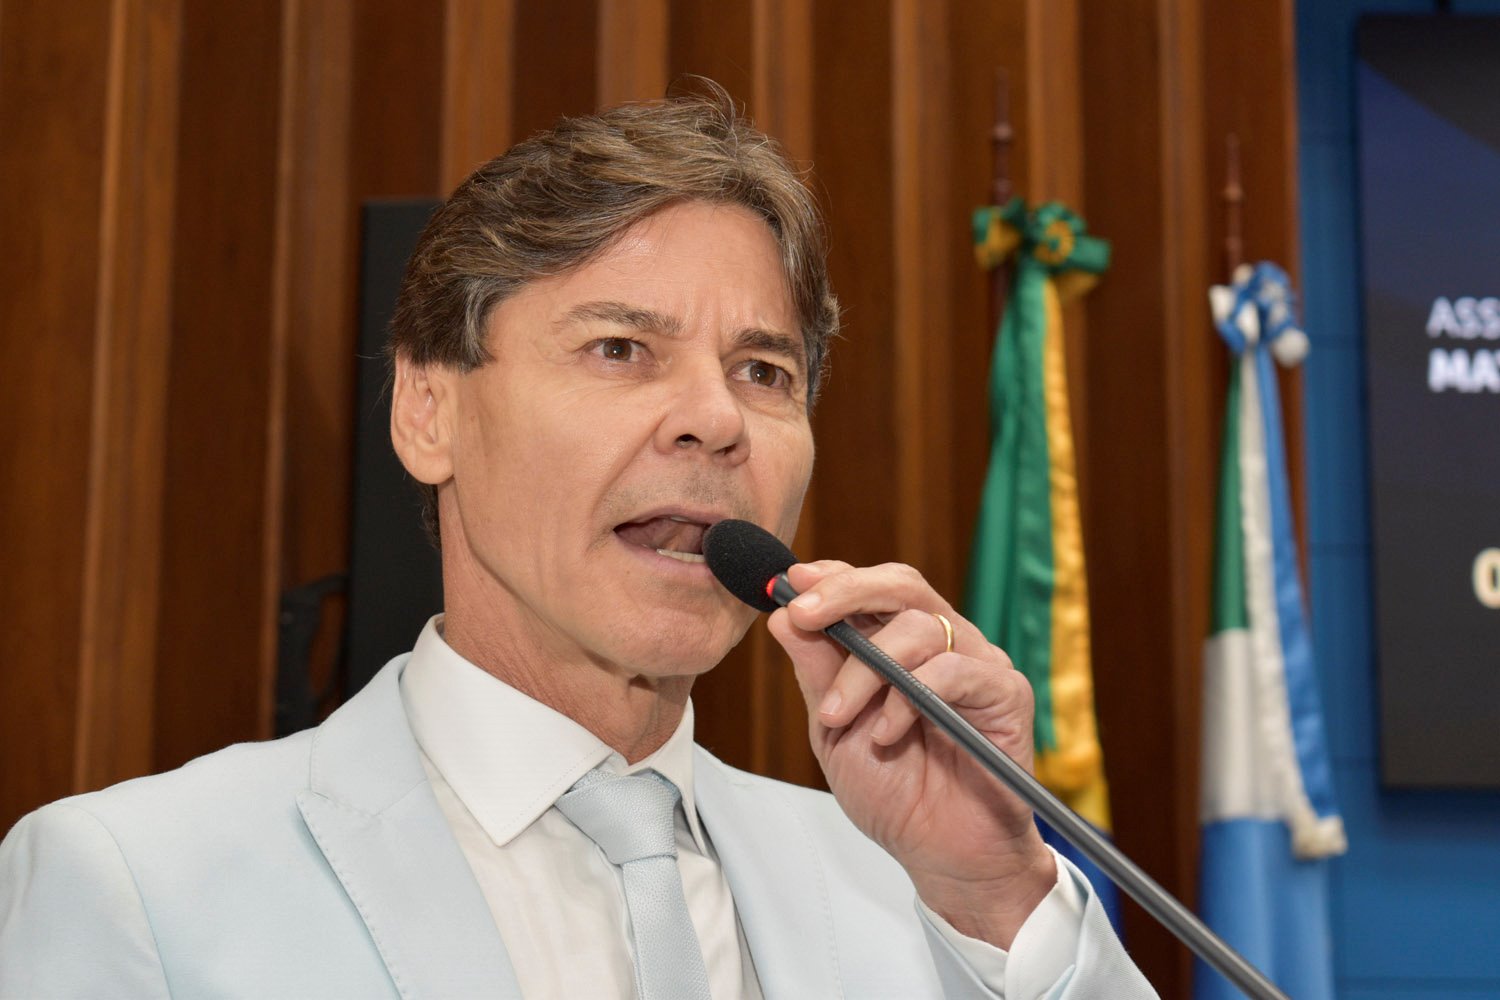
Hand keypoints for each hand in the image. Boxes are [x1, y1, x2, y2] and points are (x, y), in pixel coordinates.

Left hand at [766, 560, 1055, 948]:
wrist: (942, 856)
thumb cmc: (894, 794)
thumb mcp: (834, 732)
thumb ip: (817, 672)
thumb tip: (782, 613)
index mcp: (901, 646)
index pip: (872, 588)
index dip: (832, 577)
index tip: (789, 583)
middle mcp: (943, 644)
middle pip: (901, 585)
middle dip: (845, 592)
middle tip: (804, 614)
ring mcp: (978, 664)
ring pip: (919, 627)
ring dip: (866, 669)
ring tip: (842, 717)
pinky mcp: (1006, 692)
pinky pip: (956, 670)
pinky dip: (911, 697)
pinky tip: (888, 734)